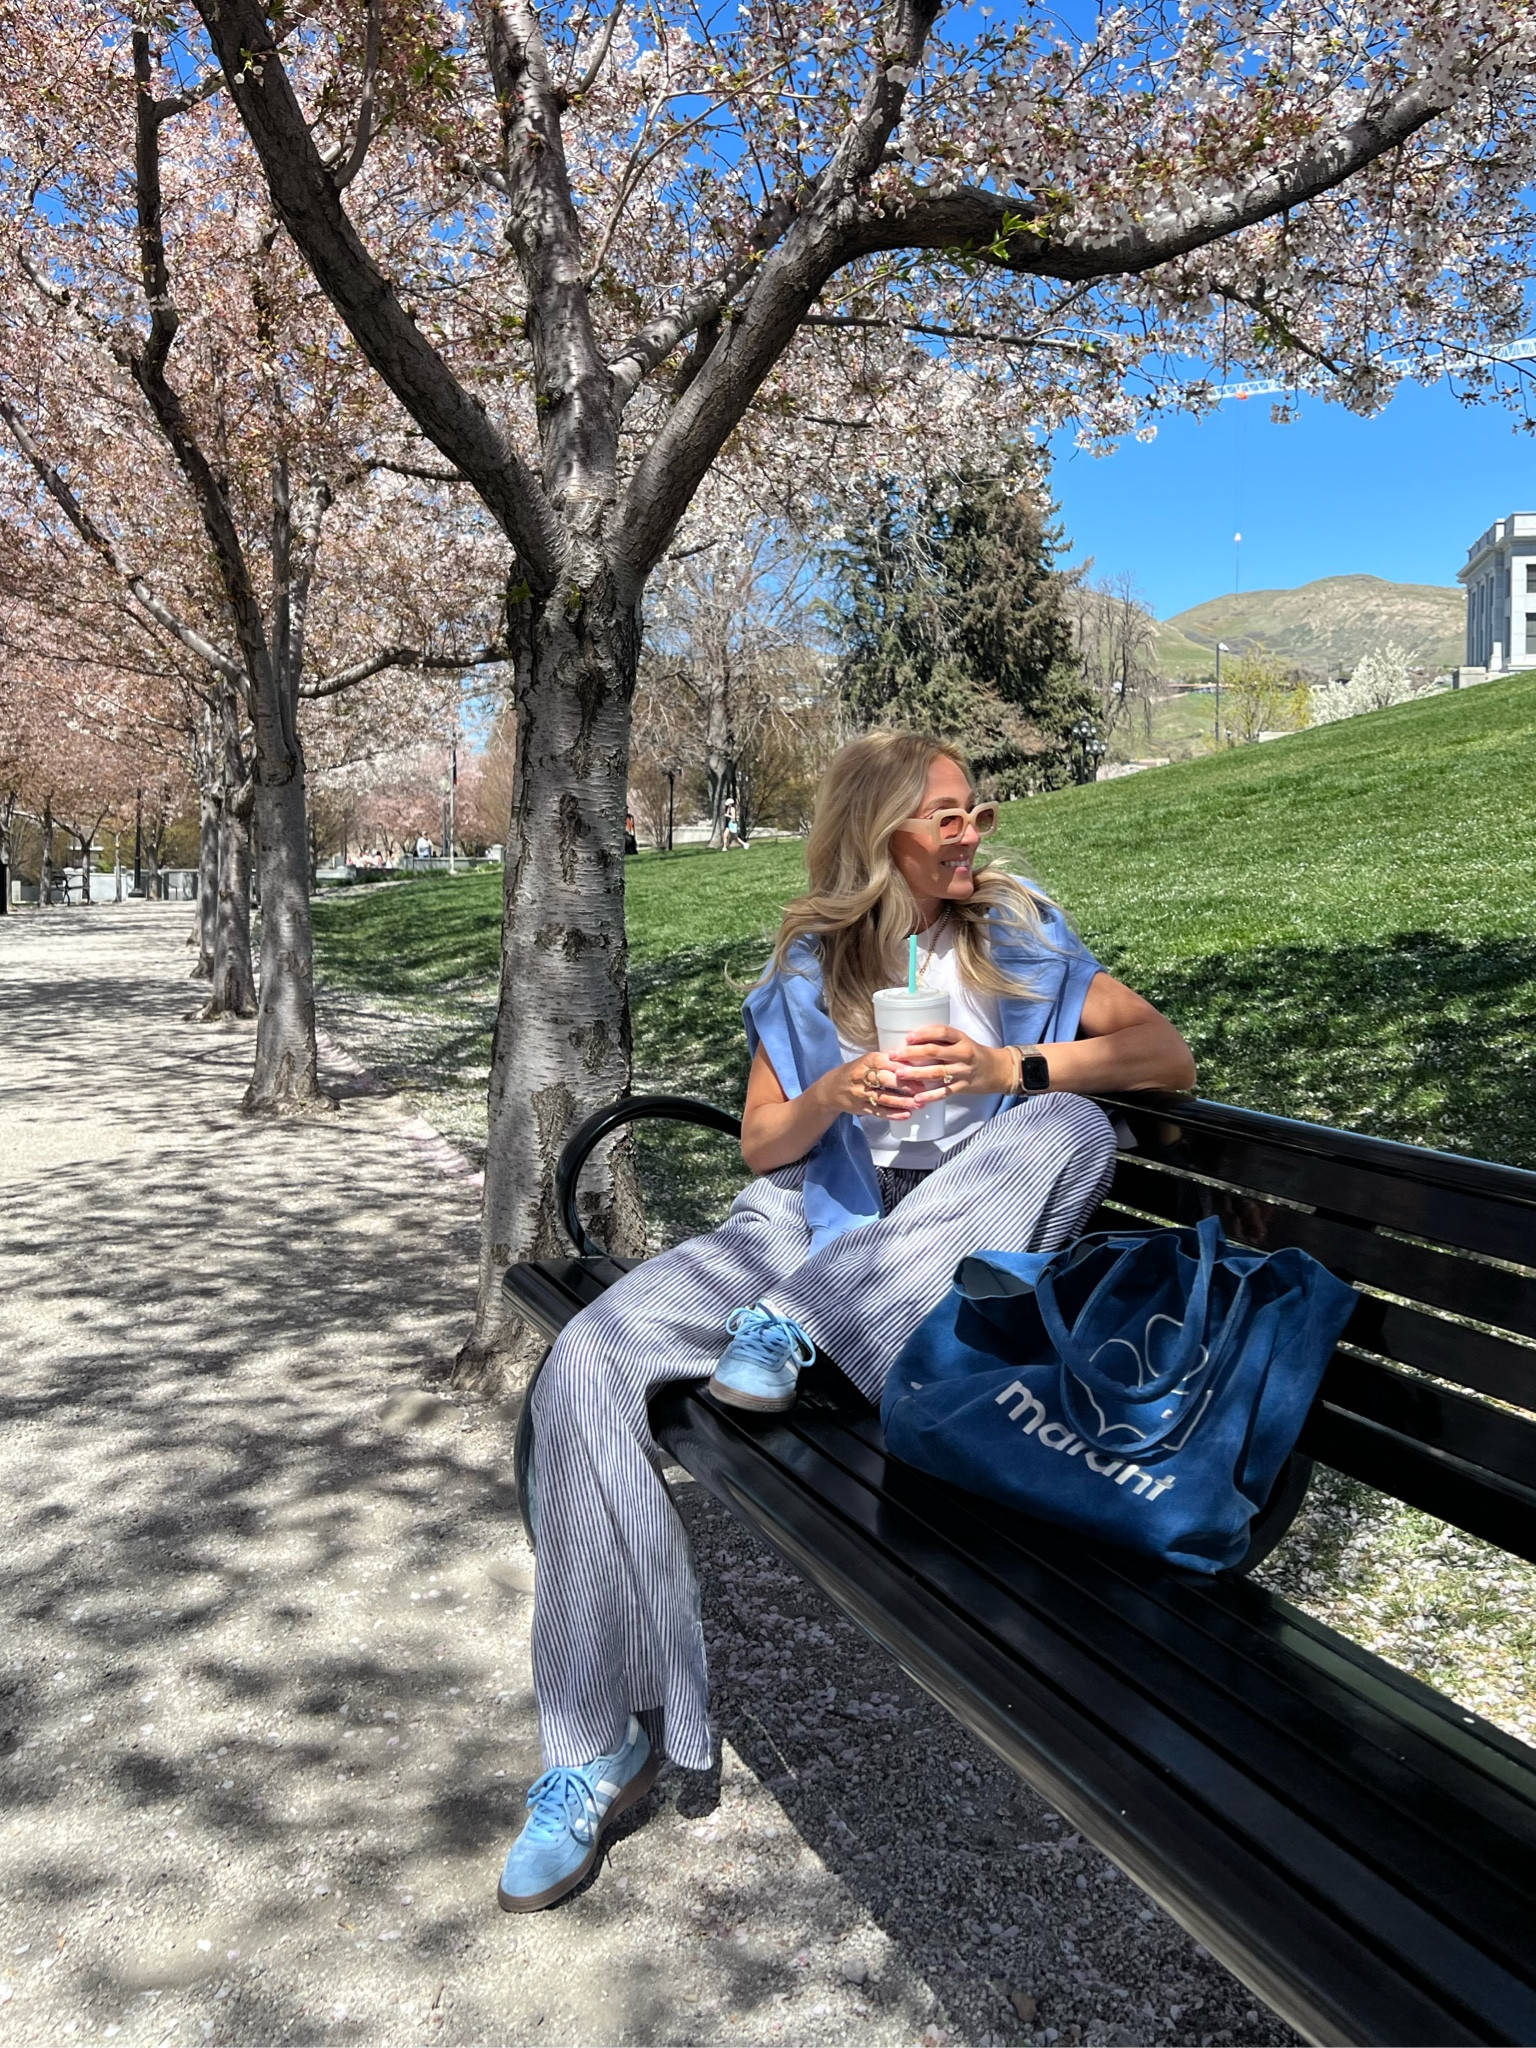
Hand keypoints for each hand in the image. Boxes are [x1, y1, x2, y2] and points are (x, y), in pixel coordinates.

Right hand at [825, 1051, 920, 1121]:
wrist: (832, 1088)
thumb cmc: (857, 1072)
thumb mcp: (868, 1061)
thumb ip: (888, 1062)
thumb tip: (916, 1063)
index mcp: (867, 1060)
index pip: (886, 1062)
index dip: (903, 1067)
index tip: (919, 1071)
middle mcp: (862, 1076)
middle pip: (886, 1080)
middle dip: (906, 1085)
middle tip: (923, 1089)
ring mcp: (860, 1093)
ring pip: (884, 1098)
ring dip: (903, 1102)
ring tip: (919, 1104)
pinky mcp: (860, 1107)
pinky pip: (879, 1112)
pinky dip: (893, 1114)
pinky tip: (905, 1115)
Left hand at [886, 1025, 1009, 1105]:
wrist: (997, 1070)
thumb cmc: (974, 1053)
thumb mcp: (962, 1041)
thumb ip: (942, 1041)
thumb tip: (911, 1041)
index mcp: (961, 1038)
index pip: (942, 1032)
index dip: (923, 1034)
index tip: (907, 1037)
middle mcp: (963, 1053)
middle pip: (934, 1052)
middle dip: (911, 1053)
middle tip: (893, 1056)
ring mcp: (963, 1071)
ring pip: (937, 1072)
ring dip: (916, 1073)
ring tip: (900, 1075)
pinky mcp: (964, 1087)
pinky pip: (945, 1092)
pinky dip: (930, 1095)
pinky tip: (917, 1098)